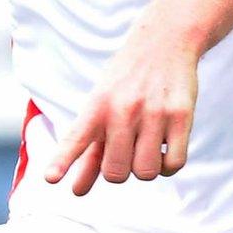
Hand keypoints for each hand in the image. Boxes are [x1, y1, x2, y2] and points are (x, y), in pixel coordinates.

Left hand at [44, 34, 198, 196]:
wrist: (164, 41)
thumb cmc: (126, 80)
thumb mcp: (101, 104)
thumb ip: (89, 148)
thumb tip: (76, 191)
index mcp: (97, 106)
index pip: (76, 138)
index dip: (62, 160)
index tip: (51, 179)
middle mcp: (124, 109)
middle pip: (116, 173)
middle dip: (118, 173)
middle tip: (124, 155)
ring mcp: (154, 113)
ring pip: (146, 172)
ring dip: (145, 169)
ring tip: (145, 150)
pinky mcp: (181, 116)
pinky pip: (174, 164)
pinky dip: (167, 167)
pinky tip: (163, 150)